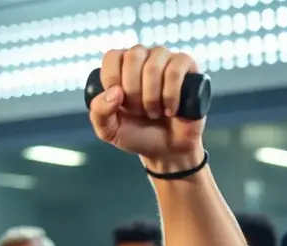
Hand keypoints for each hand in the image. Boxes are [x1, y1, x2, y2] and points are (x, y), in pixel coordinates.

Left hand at [89, 46, 204, 167]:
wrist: (168, 149)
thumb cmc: (137, 134)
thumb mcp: (108, 130)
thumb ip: (99, 112)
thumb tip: (115, 92)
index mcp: (121, 67)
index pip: (112, 56)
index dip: (113, 80)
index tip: (119, 104)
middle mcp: (144, 57)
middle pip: (133, 56)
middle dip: (133, 92)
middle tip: (138, 111)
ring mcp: (166, 59)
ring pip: (154, 65)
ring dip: (151, 97)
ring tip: (154, 112)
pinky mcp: (188, 67)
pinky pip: (176, 70)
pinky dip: (170, 95)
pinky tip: (171, 110)